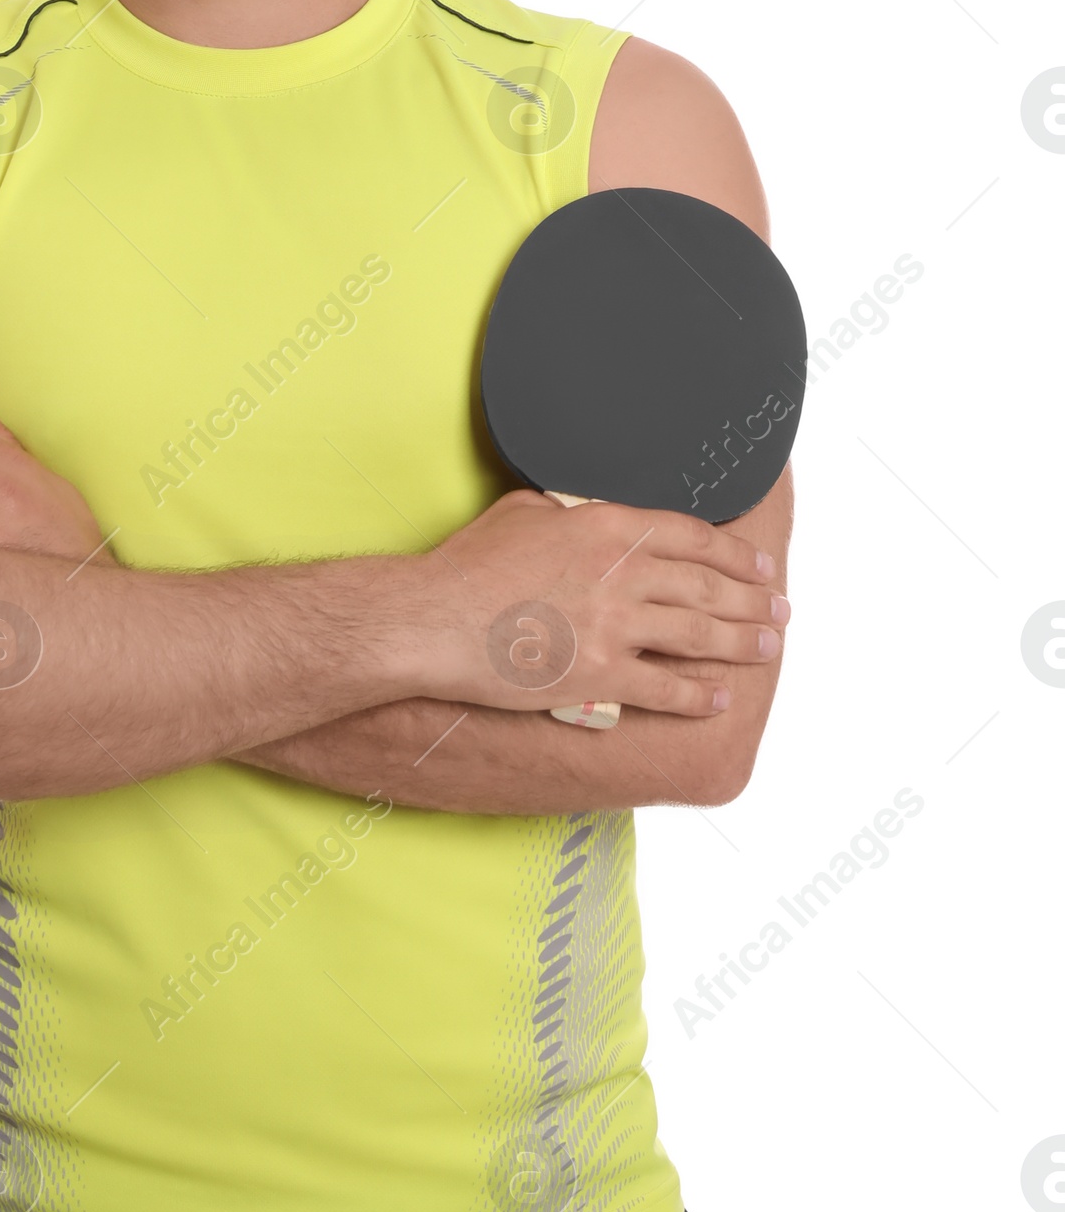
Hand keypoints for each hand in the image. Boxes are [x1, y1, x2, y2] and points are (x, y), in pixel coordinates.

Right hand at [426, 488, 786, 719]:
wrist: (431, 620)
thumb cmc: (464, 567)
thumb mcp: (520, 514)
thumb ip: (566, 514)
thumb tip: (577, 517)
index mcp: (607, 525)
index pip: (692, 535)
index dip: (735, 552)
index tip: (758, 565)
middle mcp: (622, 572)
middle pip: (707, 584)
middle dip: (753, 598)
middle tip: (779, 609)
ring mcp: (614, 625)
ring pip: (698, 633)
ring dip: (740, 641)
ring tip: (767, 646)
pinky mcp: (599, 675)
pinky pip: (666, 686)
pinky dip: (698, 694)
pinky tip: (718, 697)